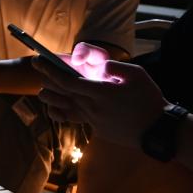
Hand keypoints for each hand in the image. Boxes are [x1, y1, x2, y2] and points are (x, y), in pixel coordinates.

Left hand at [34, 42, 166, 145]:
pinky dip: (63, 113)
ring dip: (52, 99)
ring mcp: (93, 120)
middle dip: (47, 80)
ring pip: (65, 107)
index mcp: (100, 91)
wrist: (155, 130)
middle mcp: (92, 107)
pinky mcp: (96, 129)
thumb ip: (114, 66)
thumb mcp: (136, 74)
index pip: (68, 80)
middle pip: (62, 93)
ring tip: (43, 91)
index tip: (40, 61)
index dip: (51, 70)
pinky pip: (75, 118)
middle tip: (37, 70)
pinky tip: (57, 110)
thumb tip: (99, 65)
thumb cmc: (149, 99)